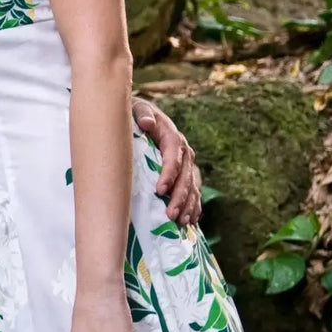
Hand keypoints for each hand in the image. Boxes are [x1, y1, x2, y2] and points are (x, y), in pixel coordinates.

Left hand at [133, 98, 201, 226]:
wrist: (143, 117)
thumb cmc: (137, 115)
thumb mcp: (138, 109)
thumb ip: (143, 114)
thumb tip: (148, 123)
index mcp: (173, 137)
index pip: (173, 158)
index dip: (168, 175)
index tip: (159, 190)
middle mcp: (183, 152)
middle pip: (185, 177)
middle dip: (179, 197)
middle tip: (171, 214)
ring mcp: (187, 165)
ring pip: (192, 187)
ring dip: (189, 205)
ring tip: (182, 222)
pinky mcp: (185, 174)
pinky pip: (193, 193)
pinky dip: (194, 207)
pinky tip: (191, 221)